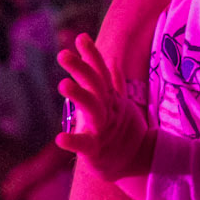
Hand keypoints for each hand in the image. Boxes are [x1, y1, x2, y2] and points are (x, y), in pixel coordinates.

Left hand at [54, 33, 152, 180]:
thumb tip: (112, 60)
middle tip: (63, 54)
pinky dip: (73, 142)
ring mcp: (103, 129)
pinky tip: (60, 138)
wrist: (139, 162)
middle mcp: (108, 109)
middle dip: (81, 68)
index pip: (101, 73)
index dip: (92, 55)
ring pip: (93, 108)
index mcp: (110, 98)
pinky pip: (85, 145)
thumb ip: (114, 82)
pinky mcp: (96, 150)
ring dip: (79, 95)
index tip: (81, 37)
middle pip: (95, 85)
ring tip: (63, 84)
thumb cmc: (124, 132)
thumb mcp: (119, 104)